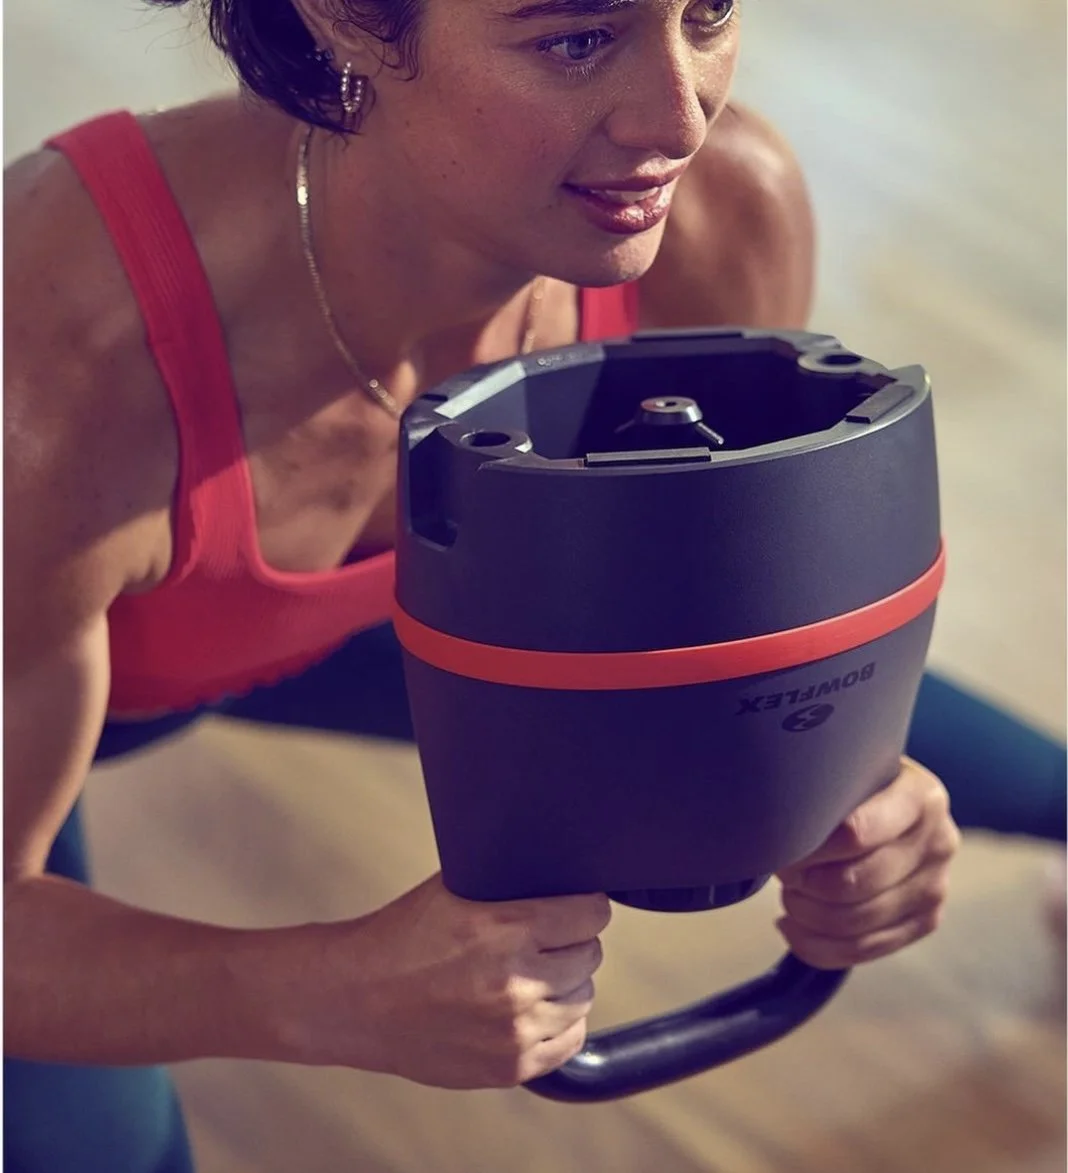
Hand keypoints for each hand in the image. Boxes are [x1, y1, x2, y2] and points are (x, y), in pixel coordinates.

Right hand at [304, 875, 609, 1088]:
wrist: (357, 999)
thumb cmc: (404, 936)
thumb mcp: (456, 888)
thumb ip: (509, 882)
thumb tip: (557, 867)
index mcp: (507, 928)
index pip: (592, 914)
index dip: (585, 906)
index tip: (576, 907)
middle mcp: (516, 981)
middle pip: (589, 955)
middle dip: (572, 944)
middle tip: (546, 941)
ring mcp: (514, 1030)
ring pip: (583, 998)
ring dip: (566, 984)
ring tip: (534, 973)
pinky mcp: (509, 1067)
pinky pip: (570, 1041)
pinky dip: (560, 1024)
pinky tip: (535, 1008)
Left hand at [774, 757, 960, 968]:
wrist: (888, 799)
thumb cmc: (853, 784)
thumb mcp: (844, 770)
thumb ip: (821, 789)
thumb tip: (772, 823)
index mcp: (920, 797)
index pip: (853, 835)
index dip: (807, 848)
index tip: (779, 844)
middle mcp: (938, 842)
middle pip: (851, 883)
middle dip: (802, 882)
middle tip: (780, 869)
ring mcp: (935, 886)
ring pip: (854, 922)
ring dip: (805, 913)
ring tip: (788, 892)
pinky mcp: (925, 921)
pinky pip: (862, 949)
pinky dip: (814, 944)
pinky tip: (791, 925)